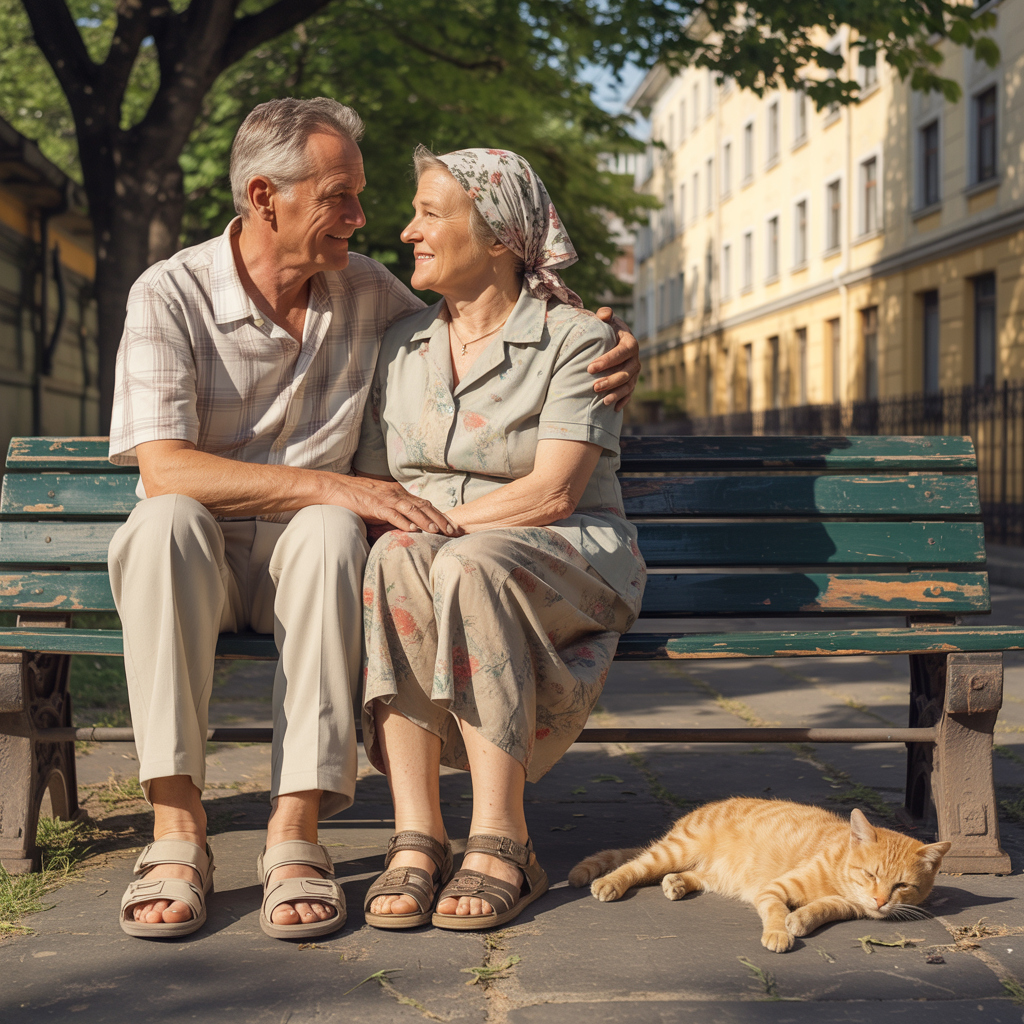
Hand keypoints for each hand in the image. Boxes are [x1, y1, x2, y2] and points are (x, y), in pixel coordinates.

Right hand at [342, 477, 460, 534]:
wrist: (333, 487)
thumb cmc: (354, 497)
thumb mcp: (378, 504)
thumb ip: (392, 513)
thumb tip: (405, 527)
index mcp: (398, 492)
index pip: (424, 503)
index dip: (439, 514)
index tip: (452, 525)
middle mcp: (395, 493)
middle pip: (423, 506)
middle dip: (440, 519)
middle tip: (454, 530)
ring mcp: (386, 499)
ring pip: (412, 510)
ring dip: (426, 521)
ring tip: (438, 531)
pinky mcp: (375, 506)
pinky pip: (393, 514)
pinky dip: (404, 522)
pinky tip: (414, 530)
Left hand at [591, 308, 640, 410]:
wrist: (613, 339)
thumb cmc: (606, 329)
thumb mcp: (606, 320)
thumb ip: (604, 315)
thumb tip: (604, 314)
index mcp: (630, 343)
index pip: (621, 353)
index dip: (608, 361)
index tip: (590, 367)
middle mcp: (635, 359)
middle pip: (626, 372)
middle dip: (610, 380)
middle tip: (594, 387)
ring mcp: (634, 372)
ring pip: (628, 385)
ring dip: (616, 393)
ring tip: (603, 401)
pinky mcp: (631, 381)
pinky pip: (629, 393)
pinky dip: (623, 400)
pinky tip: (613, 408)